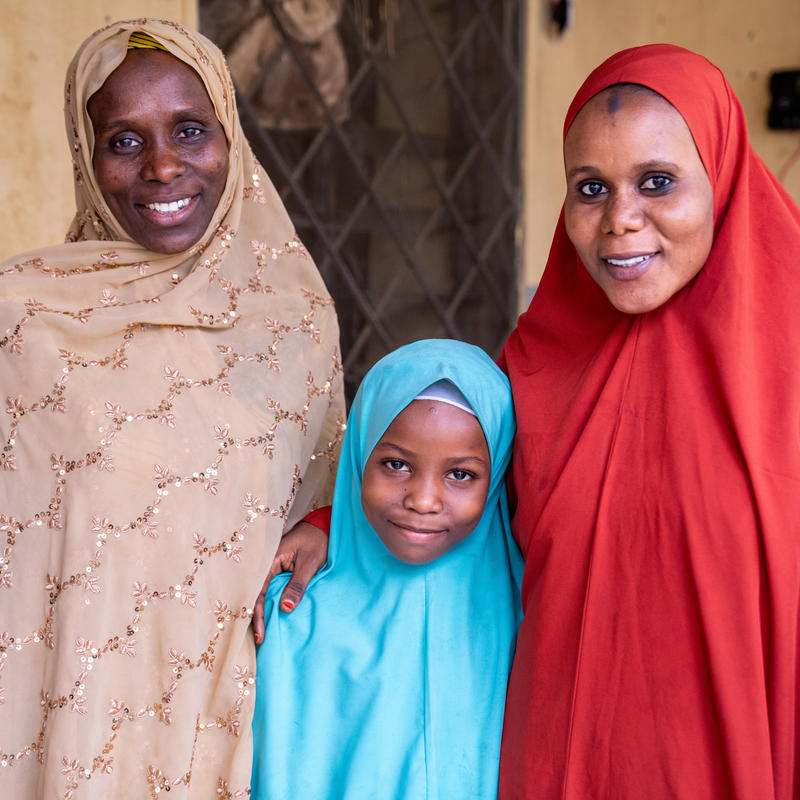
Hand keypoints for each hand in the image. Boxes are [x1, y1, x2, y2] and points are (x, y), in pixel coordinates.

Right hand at [252, 521, 328, 643]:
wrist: (323, 528)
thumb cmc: (317, 542)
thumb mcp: (310, 563)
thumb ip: (298, 584)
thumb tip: (285, 608)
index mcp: (269, 560)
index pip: (258, 592)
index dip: (258, 615)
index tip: (261, 634)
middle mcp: (266, 566)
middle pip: (255, 595)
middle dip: (256, 617)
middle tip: (260, 641)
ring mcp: (271, 569)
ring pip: (262, 594)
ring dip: (263, 612)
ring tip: (263, 635)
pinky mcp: (278, 572)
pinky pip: (271, 590)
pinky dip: (271, 604)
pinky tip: (273, 618)